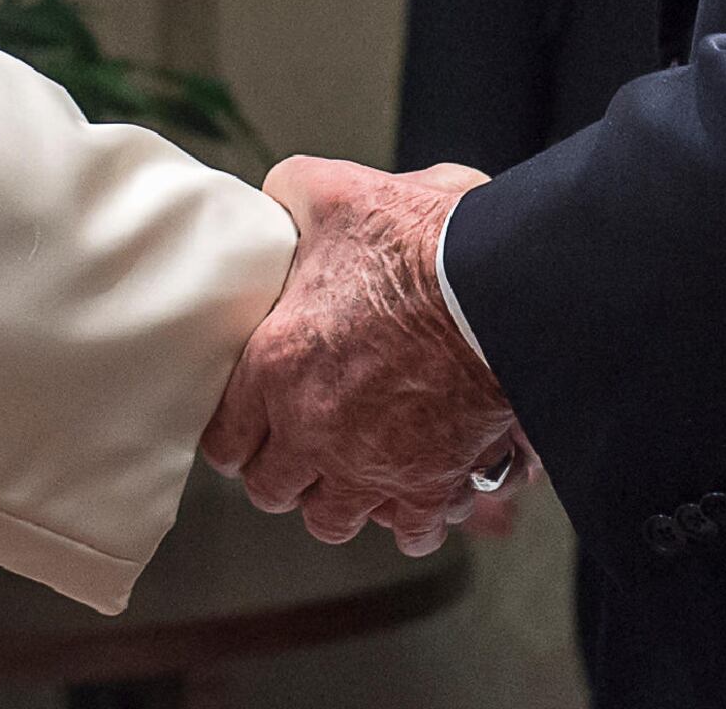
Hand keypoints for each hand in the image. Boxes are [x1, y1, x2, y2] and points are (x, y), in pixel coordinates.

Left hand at [203, 158, 519, 554]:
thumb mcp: (334, 193)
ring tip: (350, 478)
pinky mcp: (428, 484)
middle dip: (284, 471)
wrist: (500, 284)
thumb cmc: (419, 240)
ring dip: (339, 501)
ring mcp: (370, 466)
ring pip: (331, 520)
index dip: (236, 435)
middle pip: (272, 488)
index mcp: (276, 366)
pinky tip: (413, 497)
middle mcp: (312, 429)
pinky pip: (407, 532)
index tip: (249, 430)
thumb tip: (279, 199)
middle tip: (300, 451)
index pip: (224, 440)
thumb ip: (290, 196)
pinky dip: (410, 520)